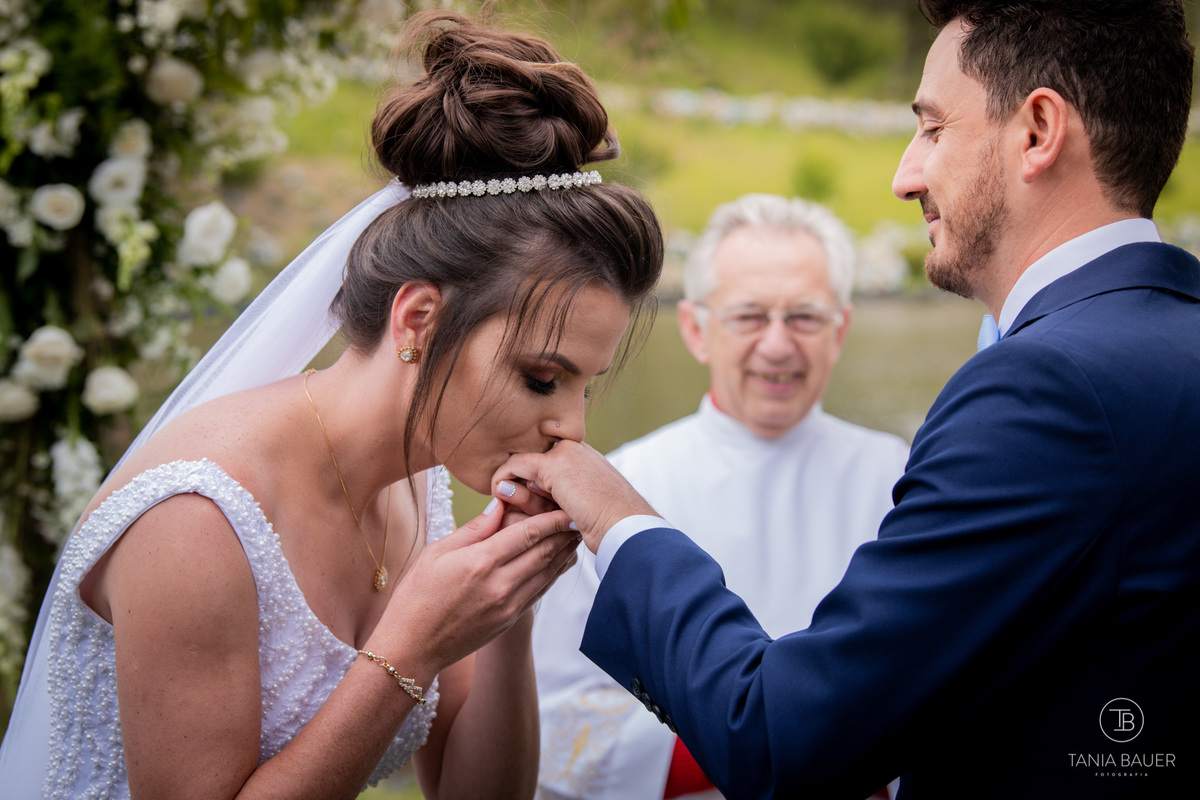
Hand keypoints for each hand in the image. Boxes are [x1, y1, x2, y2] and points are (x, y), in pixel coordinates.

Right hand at [368, 499, 578, 675]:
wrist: (412, 648)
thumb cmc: (416, 596)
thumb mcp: (436, 553)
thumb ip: (473, 528)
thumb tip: (500, 504)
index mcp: (480, 562)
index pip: (527, 534)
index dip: (552, 519)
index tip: (566, 506)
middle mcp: (500, 584)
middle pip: (544, 551)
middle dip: (564, 532)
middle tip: (578, 514)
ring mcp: (508, 606)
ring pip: (548, 573)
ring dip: (565, 552)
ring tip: (576, 534)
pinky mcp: (510, 620)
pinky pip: (540, 591)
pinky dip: (554, 573)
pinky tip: (559, 561)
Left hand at [493, 441, 658, 553]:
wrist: (626, 527)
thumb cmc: (608, 527)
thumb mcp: (579, 509)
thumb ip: (555, 498)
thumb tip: (516, 491)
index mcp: (584, 458)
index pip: (547, 463)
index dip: (532, 484)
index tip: (526, 504)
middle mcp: (575, 449)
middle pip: (533, 463)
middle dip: (522, 488)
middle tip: (522, 510)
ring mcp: (565, 453)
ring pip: (522, 465)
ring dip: (517, 491)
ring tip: (520, 511)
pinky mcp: (553, 465)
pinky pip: (514, 466)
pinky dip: (502, 480)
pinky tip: (501, 496)